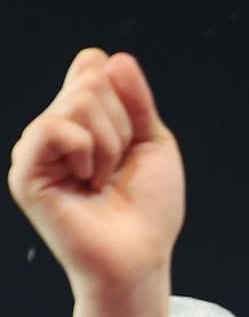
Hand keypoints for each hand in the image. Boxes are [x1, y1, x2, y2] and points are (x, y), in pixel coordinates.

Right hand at [8, 48, 184, 301]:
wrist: (140, 257)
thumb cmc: (149, 211)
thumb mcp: (154, 143)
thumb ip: (137, 100)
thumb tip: (114, 58)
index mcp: (80, 118)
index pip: (94, 65)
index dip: (124, 97)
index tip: (132, 142)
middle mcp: (54, 128)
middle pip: (90, 81)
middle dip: (121, 126)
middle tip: (117, 169)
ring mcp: (37, 148)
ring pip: (77, 102)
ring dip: (108, 144)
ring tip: (102, 180)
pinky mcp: (25, 172)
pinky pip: (51, 127)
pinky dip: (83, 149)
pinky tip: (86, 179)